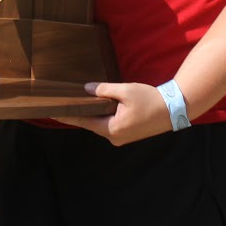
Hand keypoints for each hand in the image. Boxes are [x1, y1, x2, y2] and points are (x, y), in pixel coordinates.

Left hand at [55, 81, 171, 145]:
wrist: (173, 110)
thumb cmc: (149, 100)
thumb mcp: (125, 91)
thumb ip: (105, 90)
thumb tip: (86, 88)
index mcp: (112, 128)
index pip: (83, 121)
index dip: (67, 115)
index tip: (52, 111)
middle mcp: (114, 136)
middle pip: (91, 123)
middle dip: (78, 112)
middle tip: (62, 101)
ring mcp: (121, 137)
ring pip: (100, 123)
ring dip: (91, 113)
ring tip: (76, 101)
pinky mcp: (127, 133)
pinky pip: (109, 124)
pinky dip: (102, 115)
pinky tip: (96, 105)